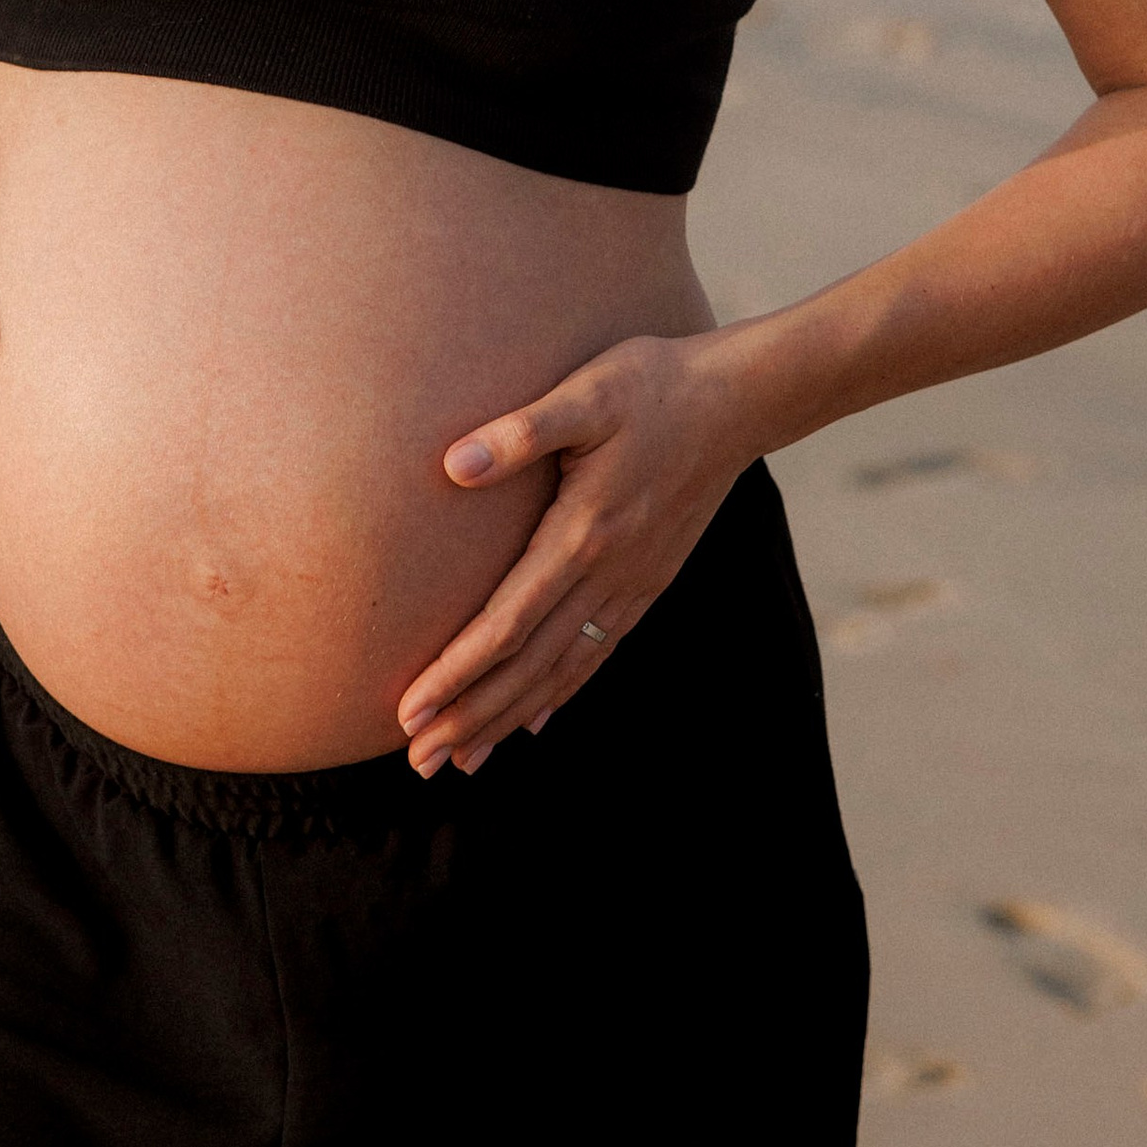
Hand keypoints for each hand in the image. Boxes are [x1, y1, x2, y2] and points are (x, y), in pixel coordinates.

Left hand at [397, 332, 756, 777]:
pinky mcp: (648, 581)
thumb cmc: (653, 385)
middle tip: (417, 761)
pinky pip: (597, 652)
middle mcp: (608, 573)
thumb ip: (520, 431)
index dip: (455, 672)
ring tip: (462, 761)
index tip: (409, 711)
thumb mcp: (585, 393)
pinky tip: (535, 721)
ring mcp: (632, 584)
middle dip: (471, 717)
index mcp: (583, 534)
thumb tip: (453, 465)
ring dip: (508, 718)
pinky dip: (560, 693)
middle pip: (529, 665)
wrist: (738, 400)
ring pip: (562, 671)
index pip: (507, 623)